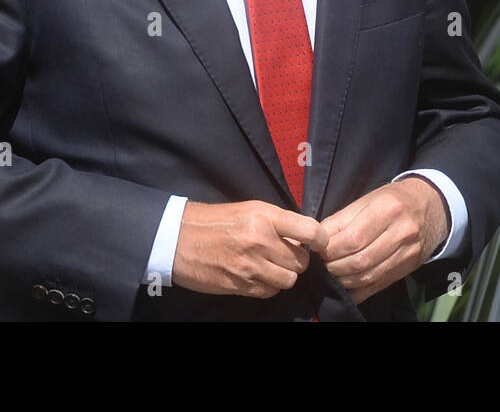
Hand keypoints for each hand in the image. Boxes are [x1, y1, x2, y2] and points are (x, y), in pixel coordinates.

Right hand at [171, 200, 329, 297]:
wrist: (179, 239)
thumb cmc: (216, 221)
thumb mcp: (249, 209)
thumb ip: (278, 222)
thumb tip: (304, 238)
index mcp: (264, 217)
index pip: (309, 231)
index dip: (320, 239)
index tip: (318, 243)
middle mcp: (261, 241)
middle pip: (301, 261)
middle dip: (296, 259)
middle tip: (283, 253)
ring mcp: (251, 266)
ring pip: (289, 280)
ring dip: (283, 275)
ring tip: (270, 265)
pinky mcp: (241, 285)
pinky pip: (270, 291)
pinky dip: (268, 285)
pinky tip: (257, 275)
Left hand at [319, 177, 448, 303]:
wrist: (430, 206)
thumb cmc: (392, 200)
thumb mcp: (367, 199)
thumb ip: (342, 219)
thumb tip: (318, 239)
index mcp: (387, 209)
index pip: (351, 238)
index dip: (330, 249)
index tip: (319, 249)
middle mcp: (401, 232)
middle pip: (359, 260)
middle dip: (334, 266)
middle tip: (323, 263)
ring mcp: (407, 253)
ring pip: (367, 276)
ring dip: (343, 279)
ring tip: (332, 272)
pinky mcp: (407, 268)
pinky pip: (377, 286)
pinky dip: (357, 290)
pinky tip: (346, 285)